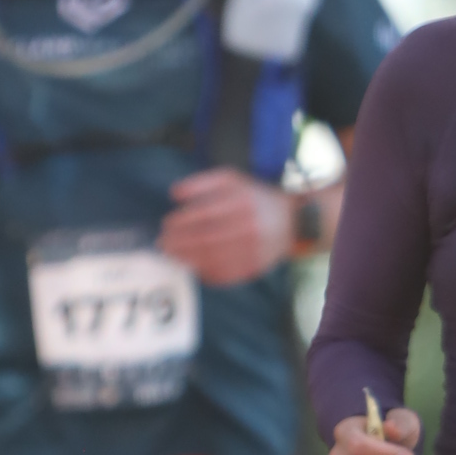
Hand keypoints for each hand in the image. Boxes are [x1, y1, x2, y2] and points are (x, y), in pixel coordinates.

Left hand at [160, 169, 292, 284]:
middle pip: (205, 239)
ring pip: (213, 259)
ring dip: (188, 259)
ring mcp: (253, 250)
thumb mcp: (232, 180)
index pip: (204, 214)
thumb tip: (175, 194)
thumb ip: (202, 182)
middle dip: (179, 243)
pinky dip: (206, 273)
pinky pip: (226, 274)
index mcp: (242, 202)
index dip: (181, 222)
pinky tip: (194, 267)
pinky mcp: (255, 267)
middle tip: (163, 244)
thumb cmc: (255, 199)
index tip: (167, 225)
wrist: (292, 222)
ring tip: (173, 256)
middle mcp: (249, 226)